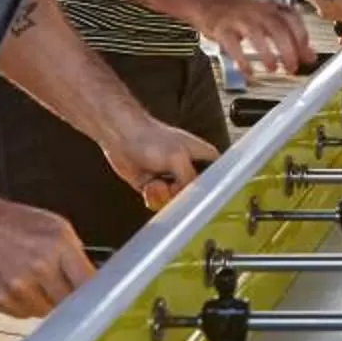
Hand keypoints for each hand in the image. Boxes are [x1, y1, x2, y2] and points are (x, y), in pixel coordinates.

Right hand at [0, 198, 93, 317]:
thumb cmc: (14, 223)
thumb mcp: (56, 226)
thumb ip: (77, 254)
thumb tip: (96, 280)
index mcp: (59, 246)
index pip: (89, 284)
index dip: (96, 294)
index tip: (98, 298)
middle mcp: (40, 268)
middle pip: (69, 303)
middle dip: (68, 297)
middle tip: (60, 285)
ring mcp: (18, 286)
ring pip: (46, 312)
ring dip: (45, 302)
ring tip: (34, 281)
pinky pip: (23, 314)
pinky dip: (25, 304)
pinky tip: (17, 285)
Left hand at [103, 118, 220, 212]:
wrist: (122, 137)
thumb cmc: (151, 139)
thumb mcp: (177, 159)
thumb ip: (190, 180)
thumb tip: (194, 198)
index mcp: (204, 158)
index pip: (218, 178)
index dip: (213, 190)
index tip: (200, 193)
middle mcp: (191, 170)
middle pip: (196, 195)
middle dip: (179, 195)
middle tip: (171, 186)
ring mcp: (173, 179)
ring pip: (176, 201)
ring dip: (163, 196)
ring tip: (155, 183)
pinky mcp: (157, 187)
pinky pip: (161, 203)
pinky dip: (153, 198)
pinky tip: (148, 187)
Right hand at [195, 0, 315, 76]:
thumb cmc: (240, 12)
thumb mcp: (266, 19)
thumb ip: (289, 36)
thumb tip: (310, 55)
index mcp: (270, 9)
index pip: (292, 20)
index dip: (302, 38)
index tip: (308, 56)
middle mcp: (257, 12)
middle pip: (277, 28)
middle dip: (288, 49)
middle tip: (293, 67)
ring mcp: (239, 19)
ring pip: (256, 34)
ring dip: (267, 53)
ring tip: (272, 69)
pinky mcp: (222, 29)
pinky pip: (232, 45)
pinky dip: (241, 59)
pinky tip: (248, 71)